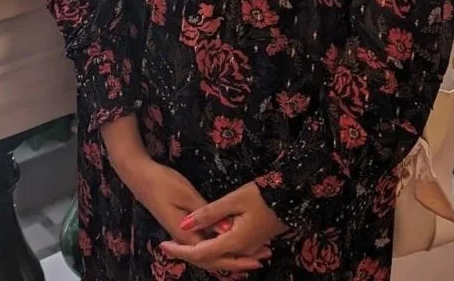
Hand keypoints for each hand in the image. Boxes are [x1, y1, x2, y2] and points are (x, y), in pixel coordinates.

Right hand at [128, 161, 273, 273]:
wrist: (141, 177)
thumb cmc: (164, 183)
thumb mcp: (187, 194)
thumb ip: (208, 214)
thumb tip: (227, 231)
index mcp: (187, 234)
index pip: (214, 255)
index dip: (235, 260)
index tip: (256, 259)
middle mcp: (185, 239)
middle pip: (211, 260)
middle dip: (235, 263)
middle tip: (259, 260)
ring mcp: (182, 234)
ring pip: (206, 255)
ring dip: (227, 257)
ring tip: (249, 256)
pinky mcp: (181, 227)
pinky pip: (202, 244)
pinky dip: (217, 248)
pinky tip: (226, 243)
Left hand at [161, 182, 285, 273]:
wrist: (290, 197)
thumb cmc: (262, 195)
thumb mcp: (234, 199)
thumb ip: (209, 212)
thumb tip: (185, 223)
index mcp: (233, 241)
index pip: (200, 252)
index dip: (180, 250)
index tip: (163, 245)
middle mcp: (239, 250)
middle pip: (208, 259)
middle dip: (186, 254)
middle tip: (167, 246)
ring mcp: (246, 248)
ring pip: (217, 257)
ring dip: (199, 253)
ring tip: (180, 245)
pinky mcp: (250, 242)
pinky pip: (226, 252)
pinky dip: (212, 249)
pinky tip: (206, 242)